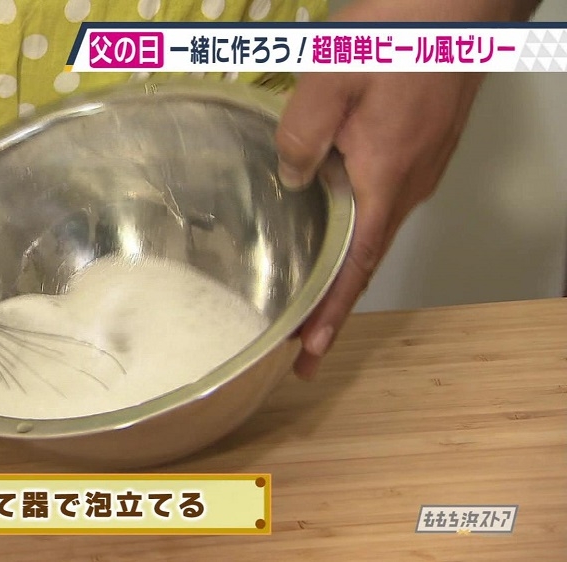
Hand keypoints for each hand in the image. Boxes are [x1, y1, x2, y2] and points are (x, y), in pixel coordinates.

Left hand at [275, 0, 541, 378]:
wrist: (462, 3)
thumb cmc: (403, 33)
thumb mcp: (332, 80)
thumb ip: (303, 137)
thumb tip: (294, 179)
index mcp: (384, 181)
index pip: (354, 267)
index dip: (330, 315)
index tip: (309, 355)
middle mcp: (408, 185)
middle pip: (365, 258)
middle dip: (332, 304)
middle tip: (299, 341)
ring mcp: (420, 166)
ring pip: (374, 228)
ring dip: (342, 264)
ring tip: (309, 288)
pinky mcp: (421, 145)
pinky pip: (384, 198)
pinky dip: (356, 225)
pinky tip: (333, 219)